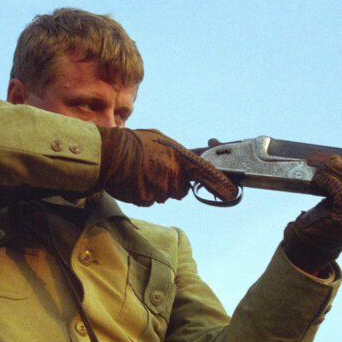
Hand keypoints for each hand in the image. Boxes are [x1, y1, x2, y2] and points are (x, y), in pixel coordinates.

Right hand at [97, 127, 237, 205]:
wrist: (110, 152)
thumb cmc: (134, 142)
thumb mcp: (160, 139)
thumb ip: (177, 153)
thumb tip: (188, 159)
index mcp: (180, 158)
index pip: (206, 174)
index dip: (220, 185)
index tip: (232, 193)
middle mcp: (174, 174)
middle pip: (181, 190)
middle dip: (171, 183)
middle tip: (155, 170)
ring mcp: (161, 188)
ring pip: (165, 196)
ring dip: (155, 188)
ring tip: (141, 173)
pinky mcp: (147, 199)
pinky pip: (149, 201)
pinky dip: (143, 194)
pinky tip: (135, 181)